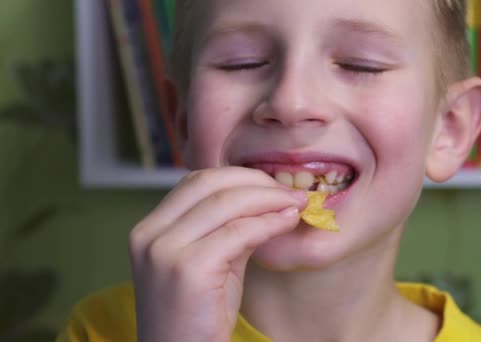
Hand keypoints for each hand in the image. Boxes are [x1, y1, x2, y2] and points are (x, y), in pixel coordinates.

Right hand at [129, 167, 306, 341]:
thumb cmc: (198, 318)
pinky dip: (269, 222)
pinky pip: (239, 232)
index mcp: (149, 229)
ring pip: (228, 203)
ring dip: (270, 199)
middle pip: (211, 183)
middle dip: (257, 182)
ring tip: (296, 205)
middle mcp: (149, 235)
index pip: (197, 181)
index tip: (272, 185)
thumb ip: (230, 229)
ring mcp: (164, 251)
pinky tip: (287, 222)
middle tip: (290, 193)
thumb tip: (269, 201)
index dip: (240, 177)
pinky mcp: (187, 269)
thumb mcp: (211, 263)